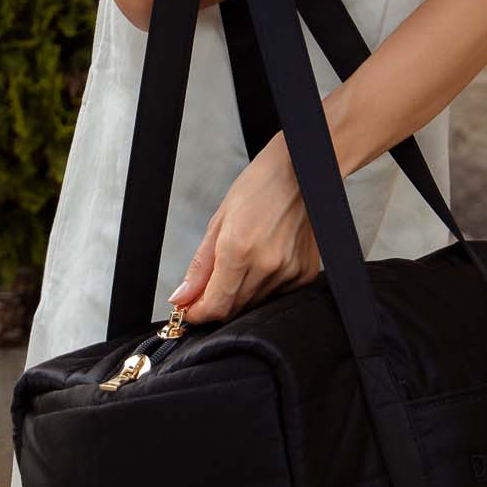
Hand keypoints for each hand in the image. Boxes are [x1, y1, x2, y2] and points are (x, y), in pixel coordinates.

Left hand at [168, 134, 322, 325]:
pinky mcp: (304, 273)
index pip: (215, 307)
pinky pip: (276, 295)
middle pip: (233, 309)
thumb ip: (199, 267)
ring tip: (241, 264)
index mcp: (238, 250)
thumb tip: (182, 297)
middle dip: (216, 303)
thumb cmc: (258, 189)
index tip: (190, 310)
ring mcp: (288, 271)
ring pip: (254, 304)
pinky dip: (263, 288)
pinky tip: (262, 263)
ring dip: (239, 295)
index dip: (198, 314)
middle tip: (208, 288)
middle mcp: (266, 265)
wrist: (299, 173)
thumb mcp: (219, 222)